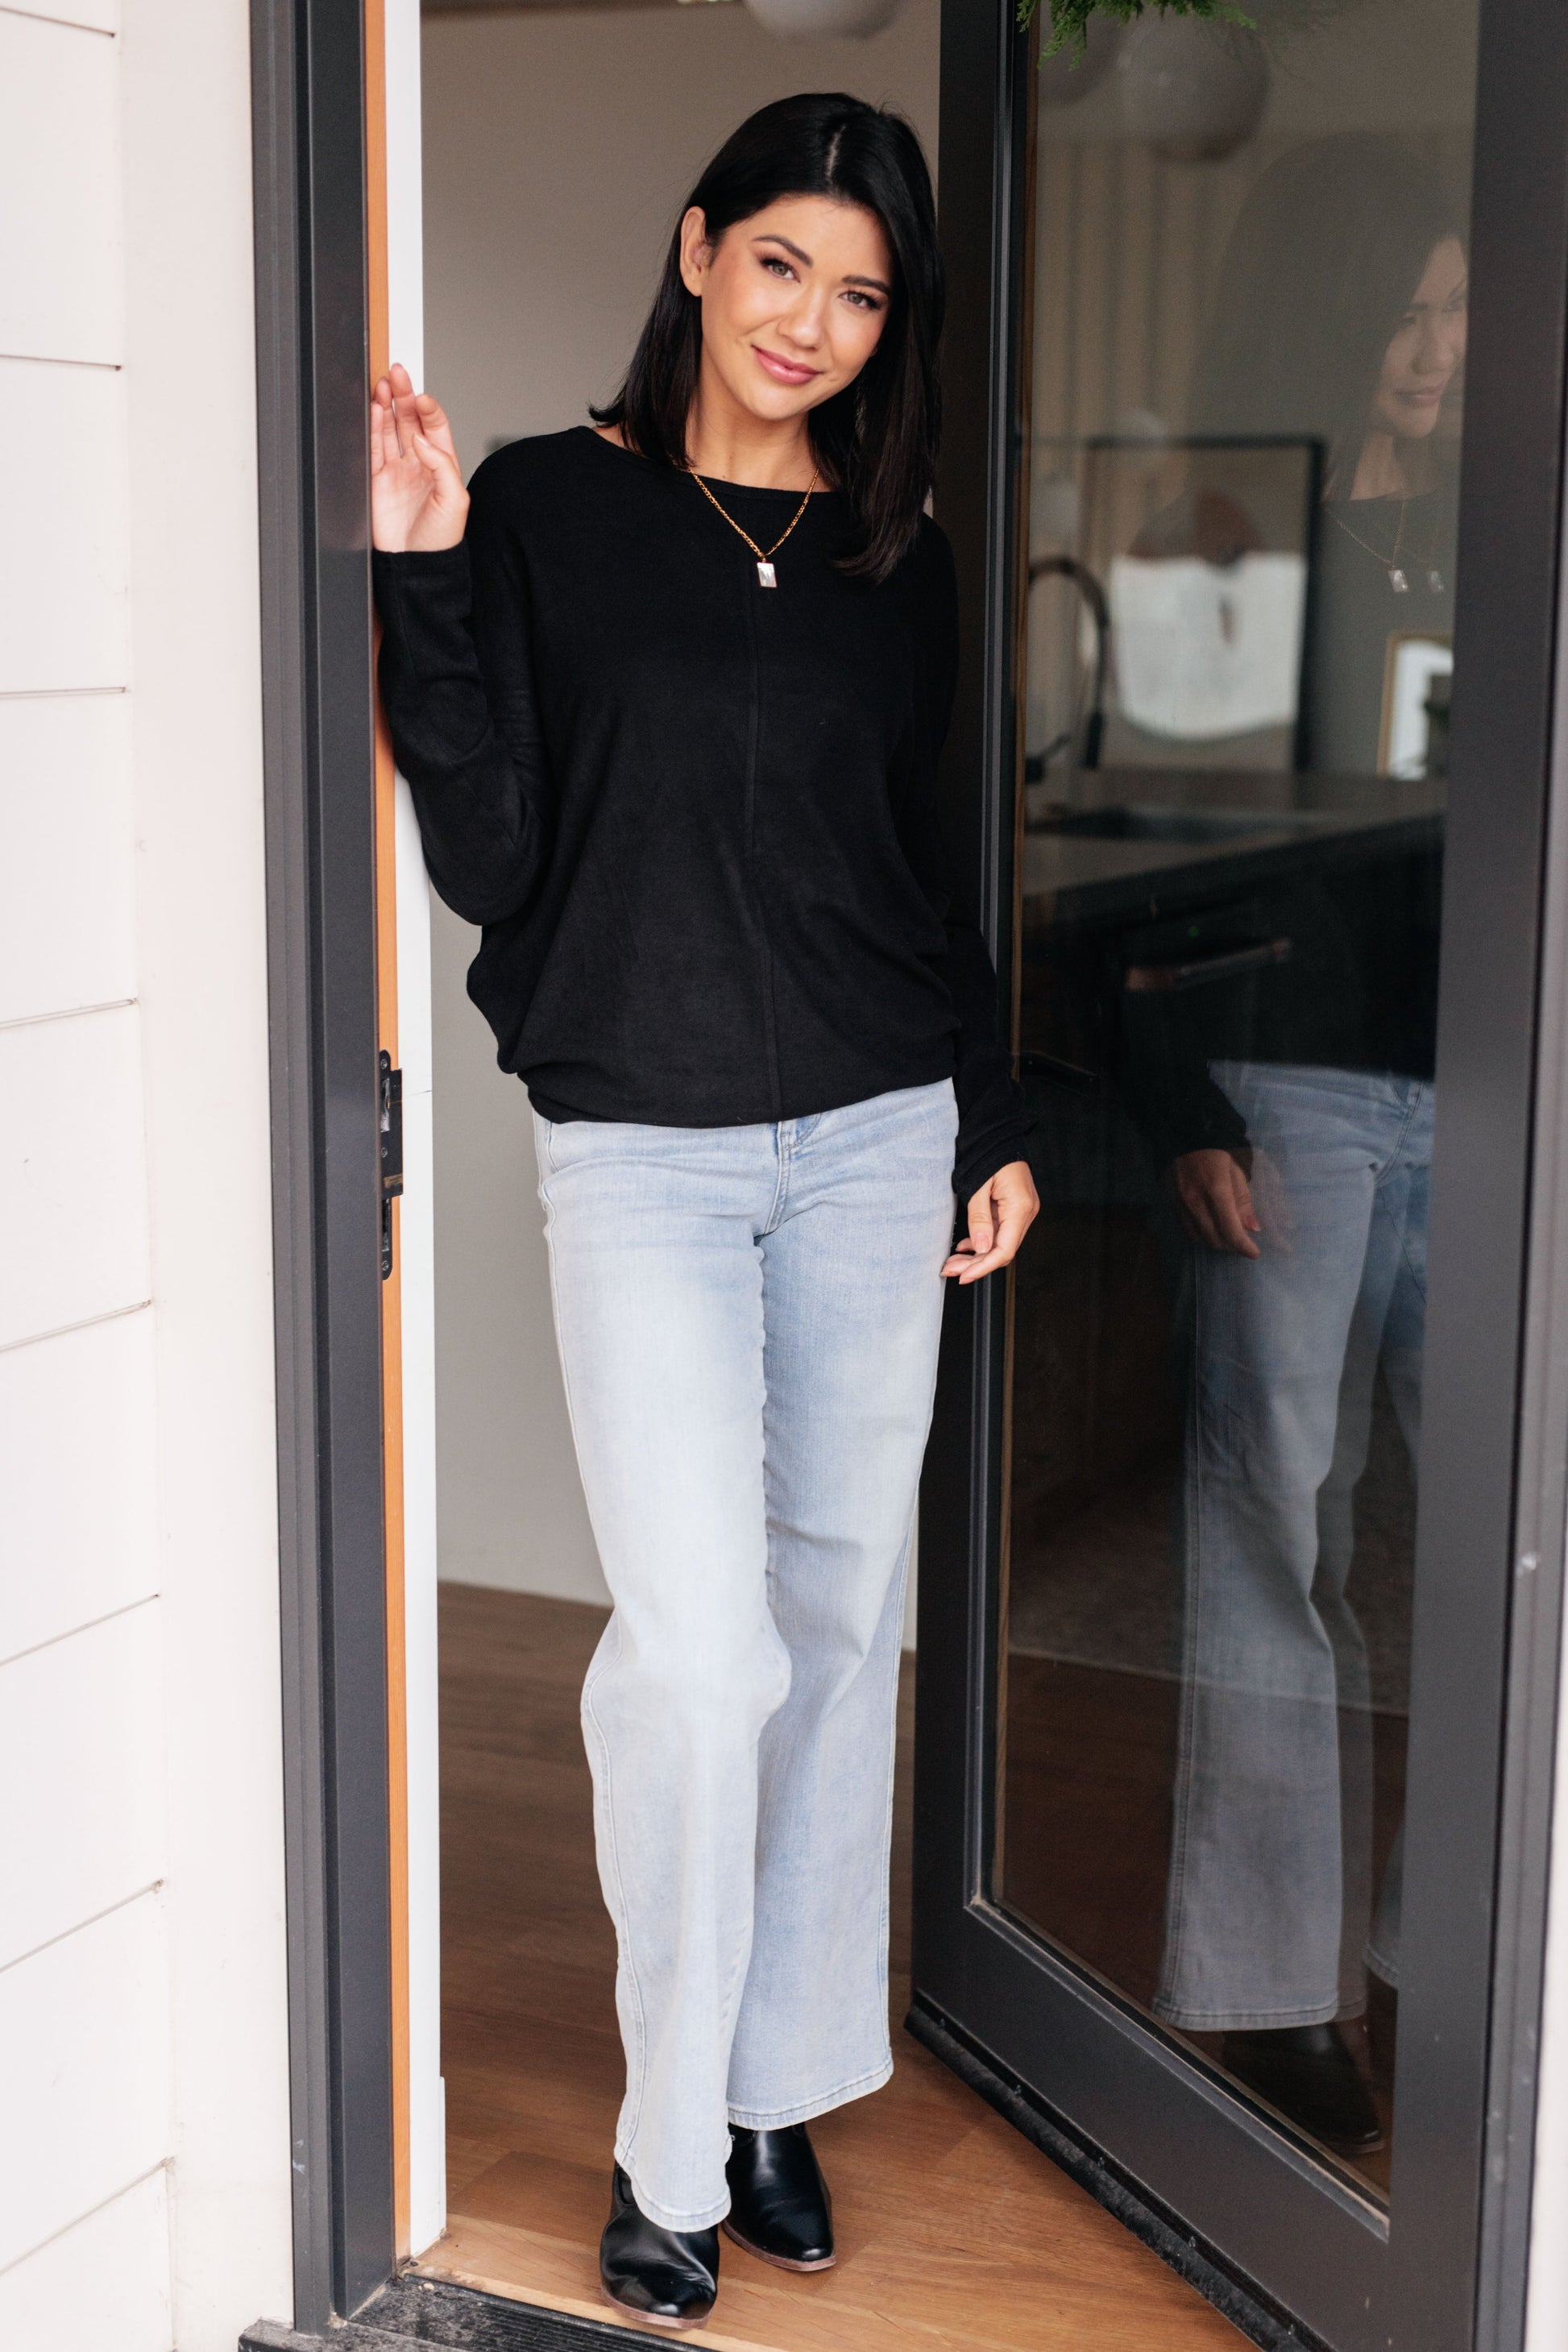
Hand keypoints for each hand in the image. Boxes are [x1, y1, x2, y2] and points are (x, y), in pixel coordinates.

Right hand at [370, 361, 468, 552]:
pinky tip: (372, 409)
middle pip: (409, 420)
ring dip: (386, 405)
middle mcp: (418, 464)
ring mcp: (396, 470)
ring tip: (383, 384)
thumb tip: (420, 439)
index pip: (435, 426)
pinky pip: (373, 446)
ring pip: (389, 428)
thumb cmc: (440, 540)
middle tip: (397, 374)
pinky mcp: (376, 479)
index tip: (421, 397)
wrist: (415, 566)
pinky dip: (371, 427)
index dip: (428, 409)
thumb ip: (441, 465)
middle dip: (403, 395)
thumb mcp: (455, 501)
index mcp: (442, 465)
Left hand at [942, 1159, 1038, 1283]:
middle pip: (1002, 1250)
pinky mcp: (1015, 1207)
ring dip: (977, 1254)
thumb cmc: (989, 1153)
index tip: (963, 1276)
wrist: (998, 1134)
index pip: (1004, 1250)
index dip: (983, 1267)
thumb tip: (981, 1248)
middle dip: (975, 1264)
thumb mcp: (977, 1187)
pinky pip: (1000, 1231)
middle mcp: (1026, 1211)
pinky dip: (982, 1240)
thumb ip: (979, 1219)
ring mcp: (1023, 1210)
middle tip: (950, 1270)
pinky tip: (965, 1246)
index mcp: (1020, 1207)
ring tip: (953, 1261)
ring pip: (1000, 1243)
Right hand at [1170, 1147, 1261, 1256]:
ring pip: (1200, 1238)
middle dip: (1232, 1246)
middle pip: (1215, 1238)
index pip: (1231, 1229)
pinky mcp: (1171, 1204)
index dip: (1244, 1246)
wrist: (1183, 1136)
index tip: (1254, 1253)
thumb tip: (1253, 1229)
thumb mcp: (1236, 1171)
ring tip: (1228, 1236)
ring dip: (1217, 1242)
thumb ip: (1243, 1201)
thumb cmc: (1216, 1151)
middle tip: (1244, 1243)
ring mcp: (1180, 1204)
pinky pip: (1187, 1230)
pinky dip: (1202, 1235)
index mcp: (1216, 1189)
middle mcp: (1195, 1201)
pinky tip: (1211, 1228)